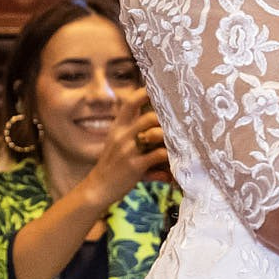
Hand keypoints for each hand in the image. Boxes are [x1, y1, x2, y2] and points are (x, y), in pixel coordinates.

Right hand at [83, 91, 170, 208]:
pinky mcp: (135, 166)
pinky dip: (170, 157)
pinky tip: (176, 161)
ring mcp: (128, 150)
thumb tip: (158, 126)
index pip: (130, 103)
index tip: (160, 90)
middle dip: (167, 120)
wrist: (97, 188)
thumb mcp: (119, 144)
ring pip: (156, 133)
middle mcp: (122, 135)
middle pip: (150, 117)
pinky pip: (158, 155)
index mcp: (118, 127)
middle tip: (180, 123)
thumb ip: (137, 134)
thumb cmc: (113, 165)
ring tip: (181, 141)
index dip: (145, 94)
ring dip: (171, 137)